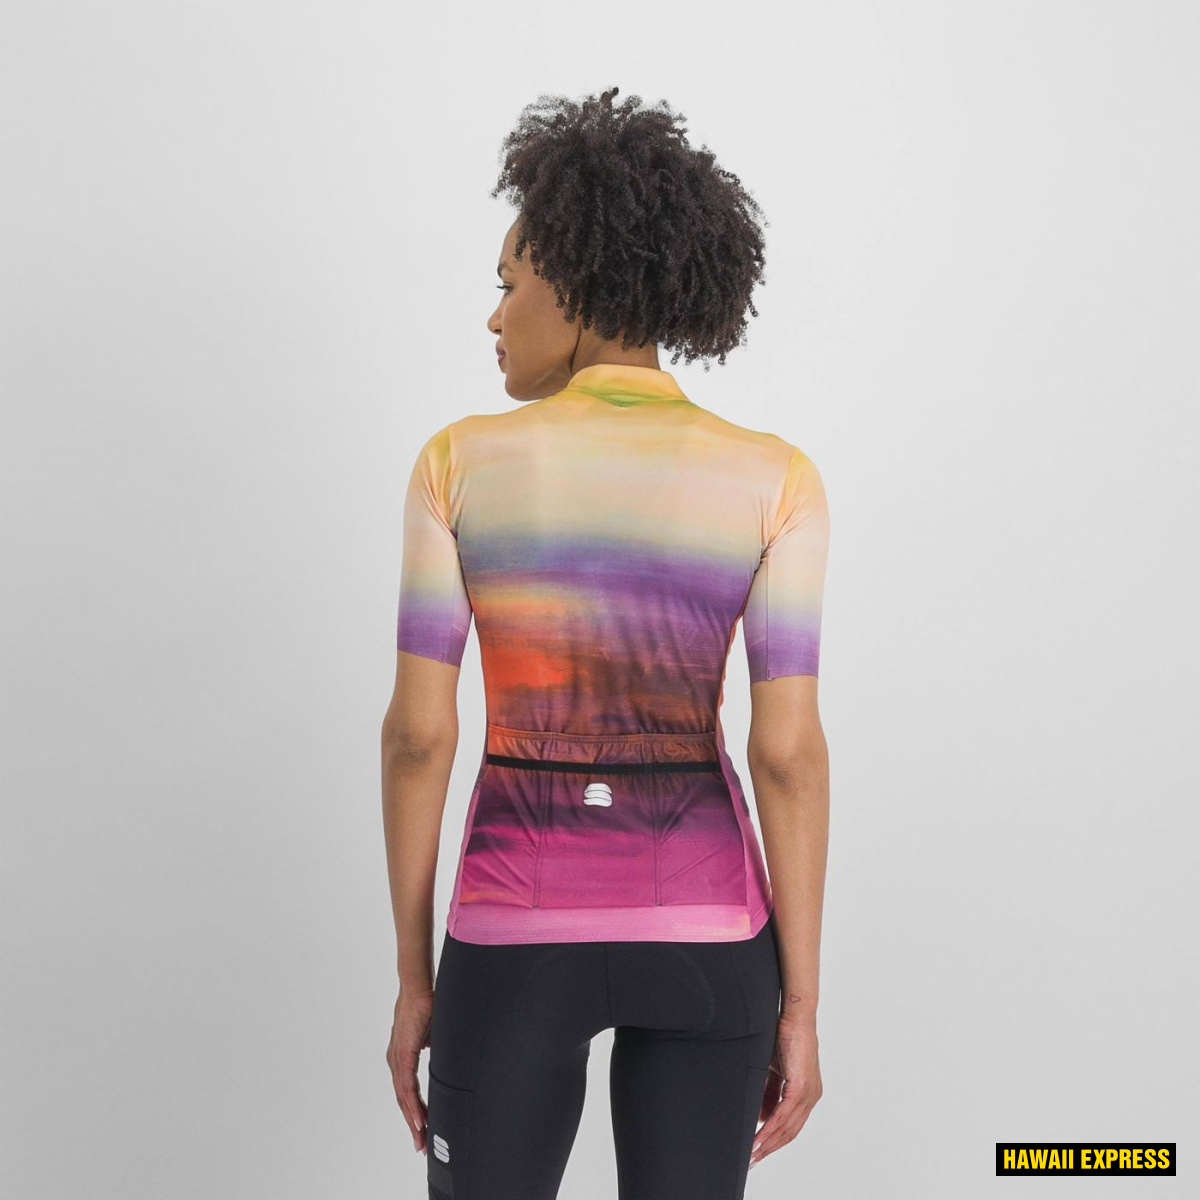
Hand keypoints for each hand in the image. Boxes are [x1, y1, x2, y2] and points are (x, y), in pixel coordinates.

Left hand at [386, 986, 434, 1155]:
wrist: (418, 986)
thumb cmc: (426, 1004)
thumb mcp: (433, 1033)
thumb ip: (433, 1047)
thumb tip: (439, 1054)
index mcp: (402, 1057)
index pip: (408, 1092)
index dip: (416, 1112)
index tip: (424, 1131)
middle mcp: (396, 1061)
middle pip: (404, 1100)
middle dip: (415, 1125)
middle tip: (423, 1146)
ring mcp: (397, 1058)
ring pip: (404, 1098)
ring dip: (414, 1120)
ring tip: (422, 1139)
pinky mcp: (403, 1054)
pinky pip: (406, 1086)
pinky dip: (412, 1106)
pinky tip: (419, 1120)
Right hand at [749, 1012, 822, 1168]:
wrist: (794, 1016)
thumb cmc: (783, 1037)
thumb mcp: (774, 1069)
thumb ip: (770, 1092)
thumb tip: (762, 1115)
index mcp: (806, 1093)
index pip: (790, 1125)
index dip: (774, 1140)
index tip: (758, 1151)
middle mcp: (811, 1096)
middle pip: (790, 1132)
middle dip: (770, 1148)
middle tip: (752, 1160)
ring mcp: (808, 1093)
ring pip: (787, 1127)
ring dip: (768, 1142)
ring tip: (752, 1154)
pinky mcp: (801, 1086)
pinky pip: (784, 1114)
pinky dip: (770, 1129)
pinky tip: (758, 1138)